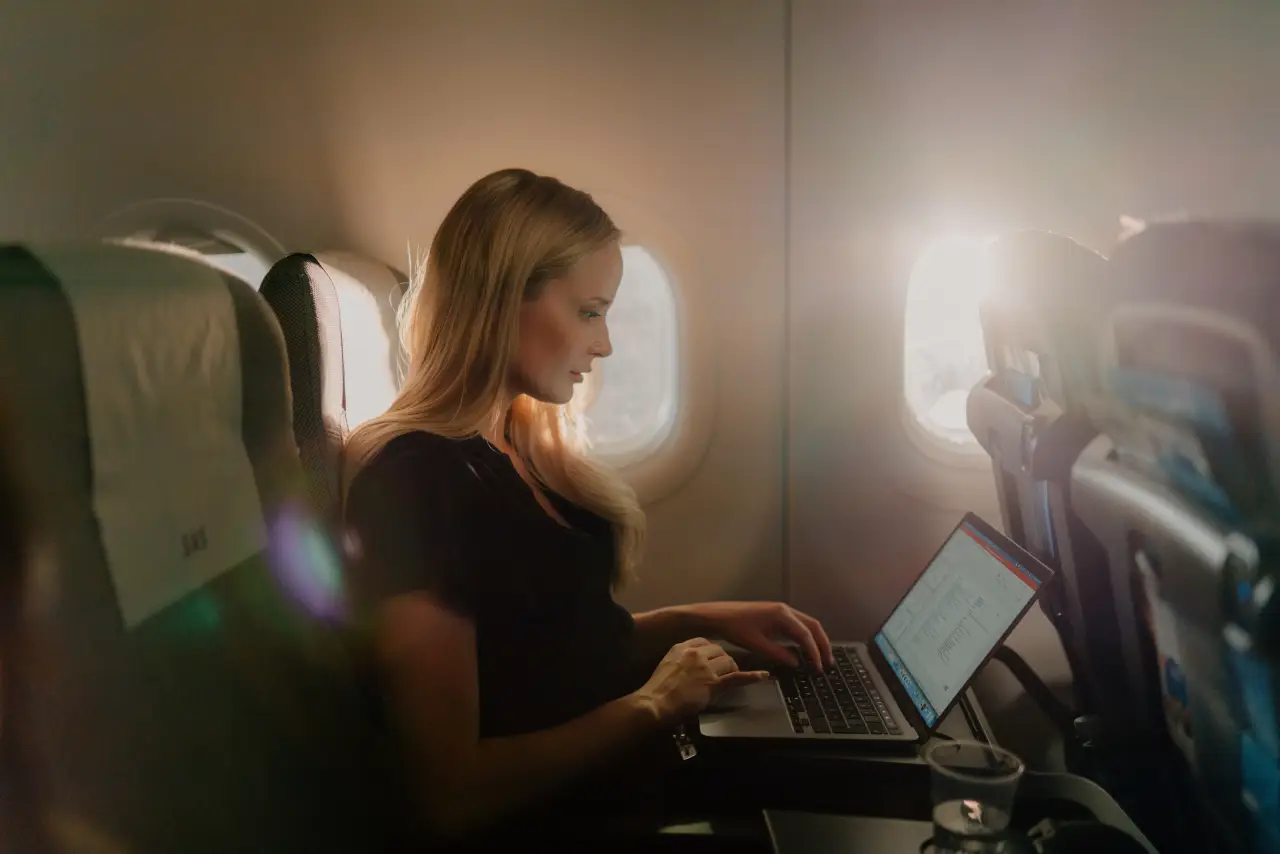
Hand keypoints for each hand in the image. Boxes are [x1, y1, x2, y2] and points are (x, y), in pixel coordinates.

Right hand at [635, 638, 770, 725]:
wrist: (655, 702)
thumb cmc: (658, 688)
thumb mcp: (668, 664)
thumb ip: (683, 660)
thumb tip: (694, 664)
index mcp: (683, 647)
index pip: (706, 642)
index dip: (713, 651)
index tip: (714, 659)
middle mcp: (696, 653)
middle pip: (720, 651)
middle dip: (723, 660)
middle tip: (722, 672)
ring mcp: (706, 668)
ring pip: (729, 662)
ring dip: (731, 670)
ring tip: (728, 678)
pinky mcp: (713, 683)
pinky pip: (736, 677)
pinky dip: (751, 676)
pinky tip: (763, 675)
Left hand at [698, 601, 834, 670]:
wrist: (718, 616)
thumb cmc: (735, 628)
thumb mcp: (757, 644)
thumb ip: (779, 654)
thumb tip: (798, 664)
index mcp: (782, 615)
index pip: (805, 634)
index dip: (814, 652)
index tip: (819, 667)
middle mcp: (785, 610)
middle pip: (812, 626)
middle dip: (822, 644)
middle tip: (828, 662)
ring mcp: (781, 611)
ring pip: (806, 624)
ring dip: (815, 640)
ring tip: (821, 658)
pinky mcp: (776, 615)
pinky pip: (797, 625)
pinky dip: (805, 637)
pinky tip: (805, 649)